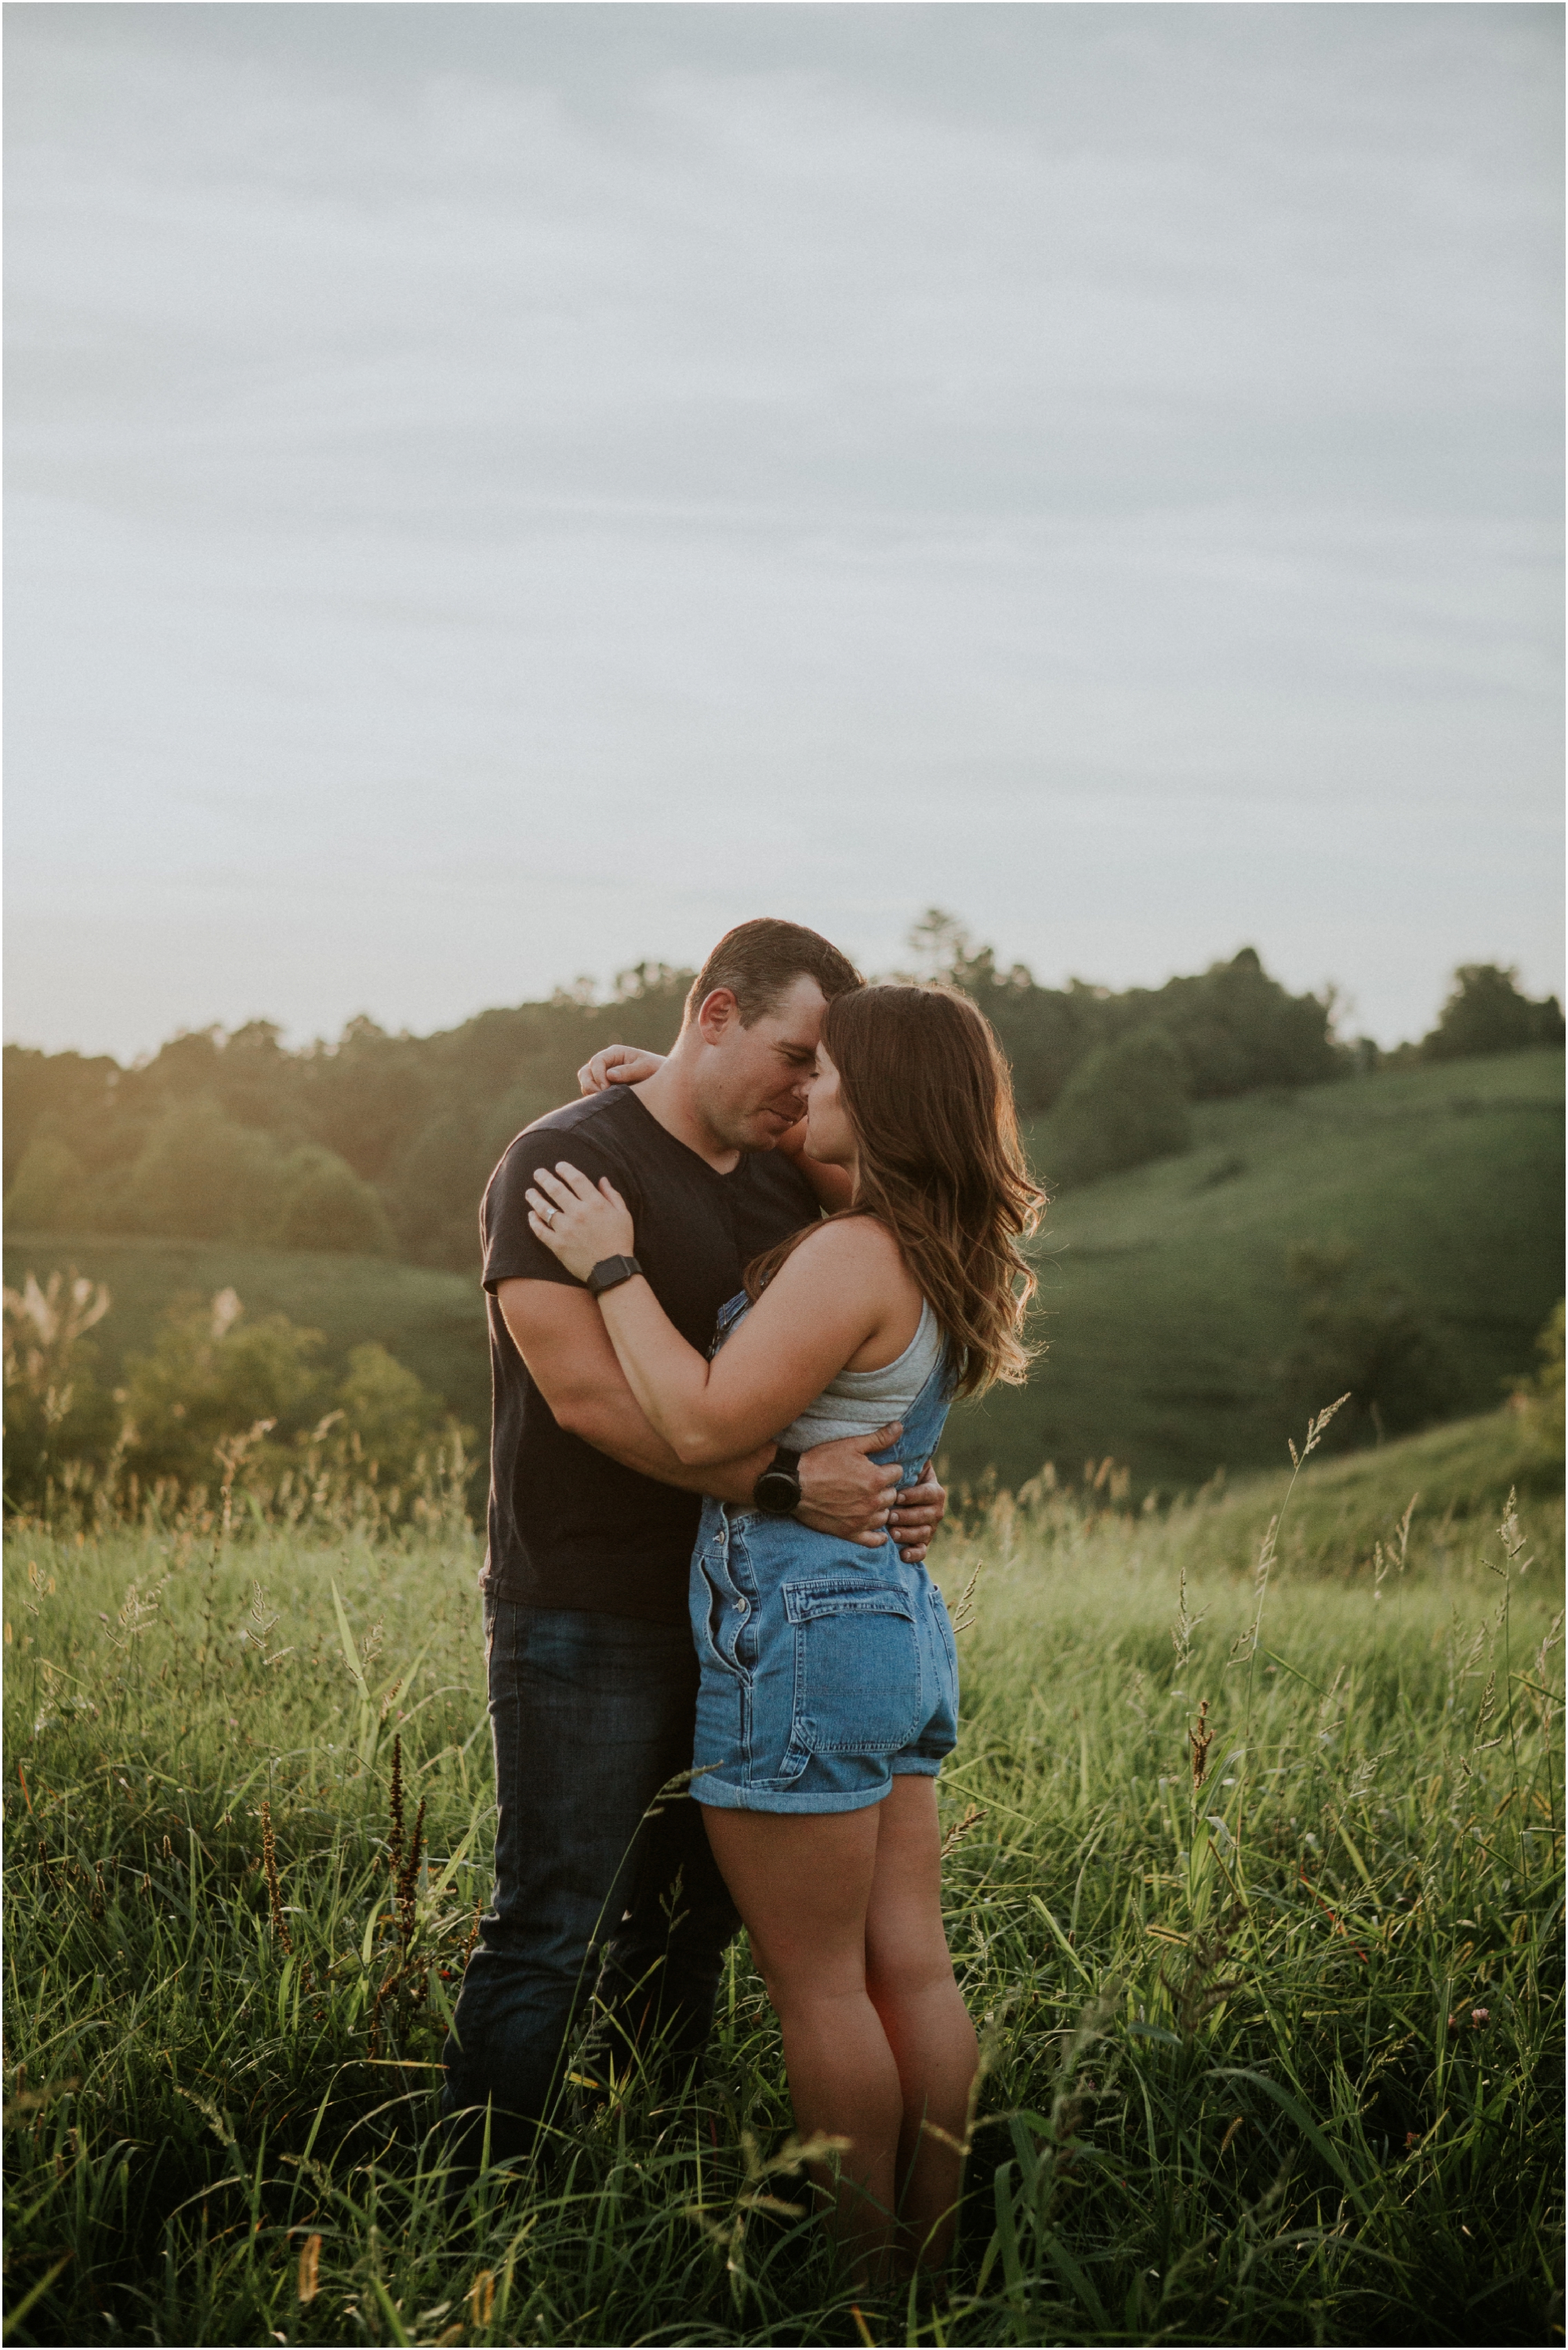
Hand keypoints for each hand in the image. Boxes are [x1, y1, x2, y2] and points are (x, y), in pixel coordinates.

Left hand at [526, 1162, 635, 1282]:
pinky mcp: (557, 1244)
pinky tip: (531, 1215)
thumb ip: (612, 1195)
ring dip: (534, 1198)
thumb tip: (602, 1179)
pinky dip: (533, 1221)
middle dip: (545, 1178)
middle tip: (538, 1172)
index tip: (559, 1165)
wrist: (611, 1270)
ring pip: (544, 1209)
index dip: (566, 1170)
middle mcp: (578, 1213)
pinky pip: (540, 1230)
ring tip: (529, 1192)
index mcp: (595, 1204)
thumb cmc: (620, 1241)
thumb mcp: (623, 1215)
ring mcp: (566, 1229)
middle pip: (556, 1190)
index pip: (576, 1179)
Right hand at [578, 1044, 665, 1094]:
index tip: (606, 1088)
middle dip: (589, 1084)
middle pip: (585, 1072)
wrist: (664, 1082)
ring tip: (606, 1101)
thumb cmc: (656, 1070)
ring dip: (591, 1093)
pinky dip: (595, 1099)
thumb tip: (609, 1075)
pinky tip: (609, 1104)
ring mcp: (603, 1076)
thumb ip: (629, 1071)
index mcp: (615, 1053)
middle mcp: (606, 1063)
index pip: (597, 1061)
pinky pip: (592, 1094)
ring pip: (586, 1083)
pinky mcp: (605, 1088)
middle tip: (602, 1096)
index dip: (598, 1075)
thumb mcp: (646, 1068)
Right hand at [796, 1423, 905, 1550]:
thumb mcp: (851, 1445)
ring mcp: (862, 1520)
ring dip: (881, 1508)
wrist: (794, 1485)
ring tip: (869, 1501)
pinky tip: (873, 1527)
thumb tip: (900, 1427)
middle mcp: (873, 1501)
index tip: (878, 1468)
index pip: (898, 1473)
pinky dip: (878, 1536)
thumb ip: (879, 1438)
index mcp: (876, 1478)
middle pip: (893, 1495)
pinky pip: (874, 1541)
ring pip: (885, 1516)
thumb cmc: (821, 1461)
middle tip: (871, 1484)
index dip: (888, 1468)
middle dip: (885, 1488)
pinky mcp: (850, 1533)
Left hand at [888, 1460, 946, 1564]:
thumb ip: (903, 1453)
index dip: (915, 1495)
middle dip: (909, 1516)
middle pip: (928, 1516)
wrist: (892, 1497)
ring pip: (924, 1534)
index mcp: (934, 1490)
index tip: (898, 1495)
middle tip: (891, 1515)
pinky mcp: (922, 1542)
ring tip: (892, 1533)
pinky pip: (922, 1551)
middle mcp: (935, 1510)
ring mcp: (930, 1527)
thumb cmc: (896, 1478)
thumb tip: (897, 1428)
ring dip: (909, 1534)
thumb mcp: (902, 1464)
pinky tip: (902, 1554)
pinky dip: (914, 1554)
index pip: (930, 1493)